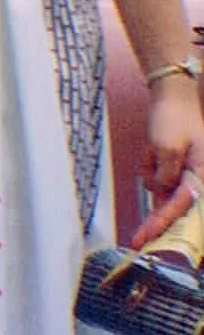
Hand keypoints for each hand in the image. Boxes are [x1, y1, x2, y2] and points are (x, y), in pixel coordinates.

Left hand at [130, 74, 203, 245]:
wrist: (173, 95)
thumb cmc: (173, 118)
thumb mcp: (166, 147)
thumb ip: (166, 175)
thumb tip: (162, 193)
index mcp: (202, 174)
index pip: (181, 205)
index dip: (163, 223)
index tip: (148, 237)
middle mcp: (198, 178)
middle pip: (176, 209)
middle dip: (156, 220)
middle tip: (138, 240)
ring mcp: (187, 174)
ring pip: (163, 192)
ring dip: (151, 174)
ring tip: (151, 149)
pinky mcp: (176, 169)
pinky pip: (158, 179)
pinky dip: (150, 168)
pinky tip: (150, 150)